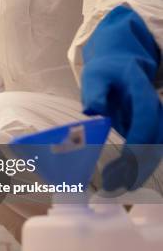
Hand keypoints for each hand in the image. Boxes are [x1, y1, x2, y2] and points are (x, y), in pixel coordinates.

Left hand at [81, 5, 162, 189]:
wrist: (121, 64)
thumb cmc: (105, 71)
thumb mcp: (95, 76)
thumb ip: (95, 93)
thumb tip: (94, 110)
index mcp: (140, 91)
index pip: (145, 117)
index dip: (139, 139)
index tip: (127, 159)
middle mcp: (154, 106)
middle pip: (156, 139)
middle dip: (140, 164)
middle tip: (117, 185)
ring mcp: (154, 119)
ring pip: (156, 148)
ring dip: (139, 170)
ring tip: (115, 187)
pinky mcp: (148, 129)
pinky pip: (148, 150)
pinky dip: (136, 166)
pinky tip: (119, 179)